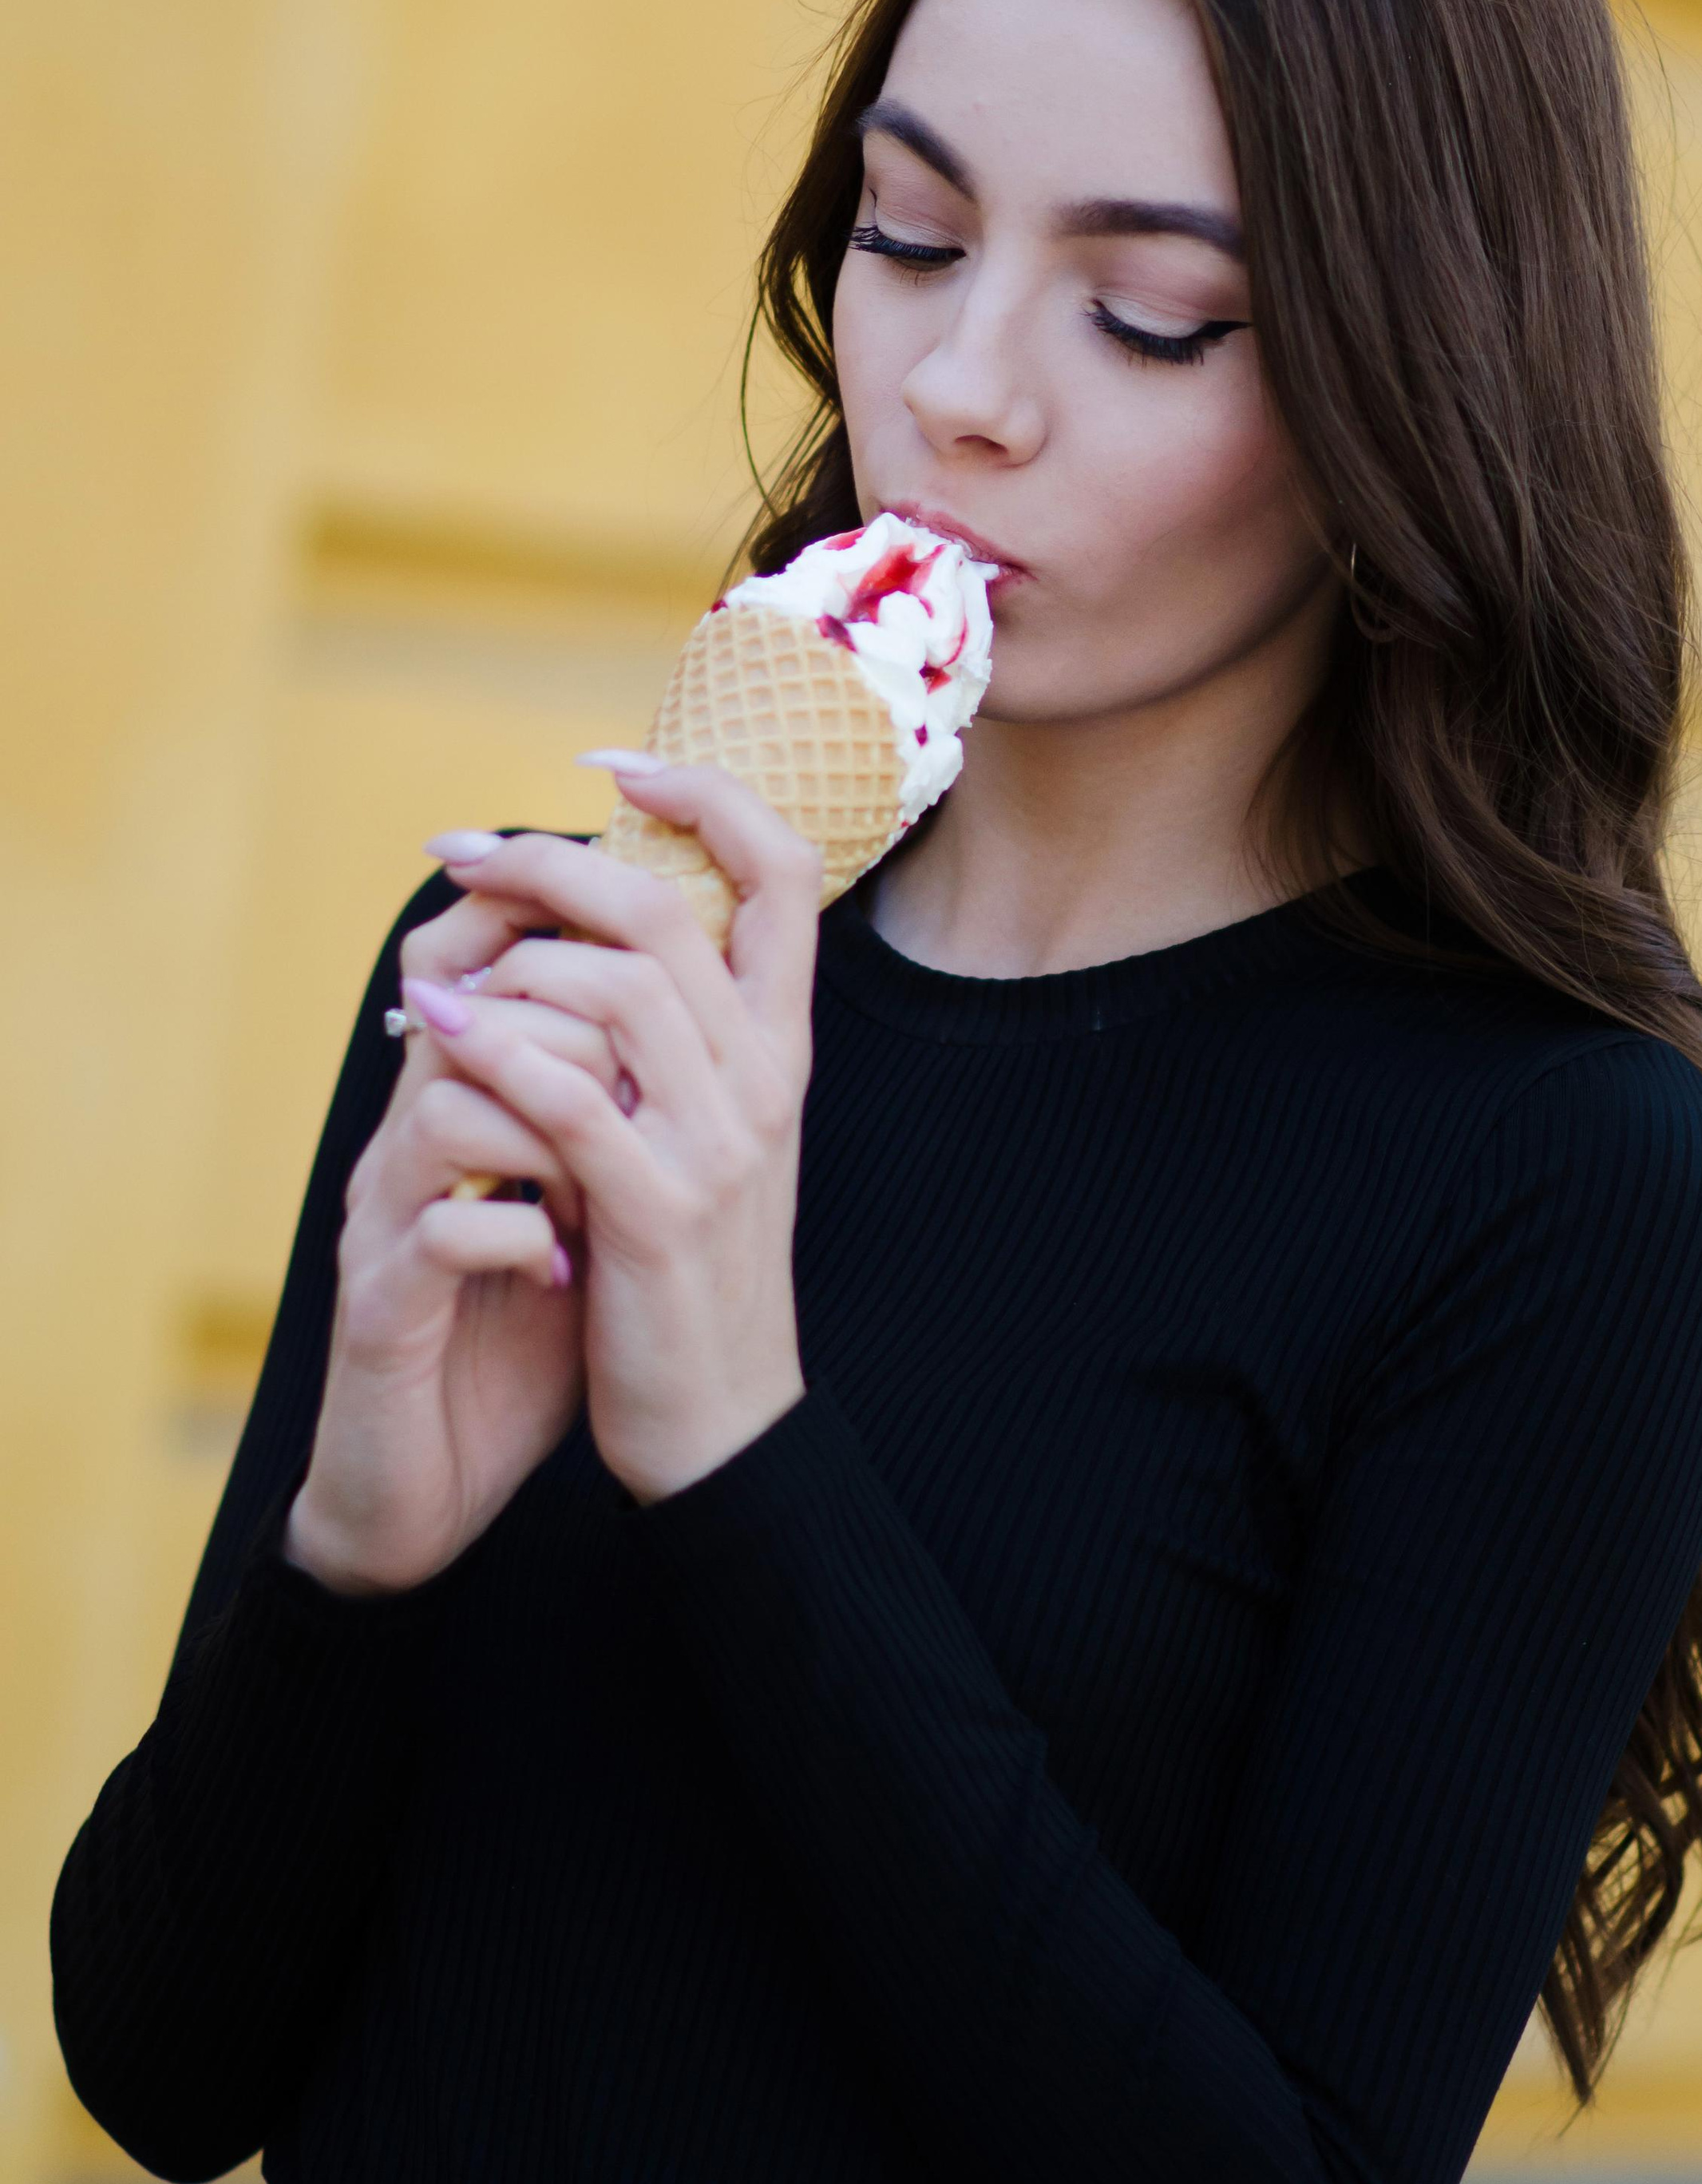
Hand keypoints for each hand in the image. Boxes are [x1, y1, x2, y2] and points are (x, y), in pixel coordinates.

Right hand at [284, 868, 619, 1595]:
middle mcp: (409, 1142)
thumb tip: (703, 1027)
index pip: (477, 956)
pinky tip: (559, 1269)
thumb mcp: (582, 1208)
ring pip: (450, 1106)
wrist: (425, 1485)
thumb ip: (615, 1117)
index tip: (645, 946)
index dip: (546, 916)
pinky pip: (443, 1228)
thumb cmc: (513, 1334)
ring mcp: (385, 1220)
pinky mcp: (379, 1307)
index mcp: (463, 1104)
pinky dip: (517, 1239)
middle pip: (461, 999)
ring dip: (546, 1135)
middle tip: (631, 1076)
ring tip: (591, 1186)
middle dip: (566, 1021)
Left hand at [409, 767, 819, 1504]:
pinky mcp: (652, 1213)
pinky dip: (494, 1050)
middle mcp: (763, 1077)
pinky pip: (568, 1100)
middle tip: (465, 851)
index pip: (785, 870)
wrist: (721, 1419)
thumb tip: (602, 915)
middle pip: (669, 910)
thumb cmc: (694, 1263)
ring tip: (439, 970)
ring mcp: (716, 1144)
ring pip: (621, 988)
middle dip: (553, 862)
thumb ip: (682, 1029)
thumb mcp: (714, 1129)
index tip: (613, 764)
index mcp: (782, 1044)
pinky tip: (434, 1029)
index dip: (706, 795)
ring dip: (512, 960)